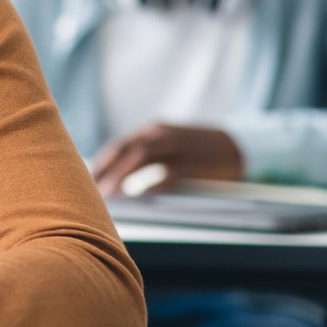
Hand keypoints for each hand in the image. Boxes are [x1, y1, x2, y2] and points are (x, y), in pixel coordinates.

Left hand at [92, 123, 244, 194]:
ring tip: (107, 195)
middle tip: (89, 189)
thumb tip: (113, 177)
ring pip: (142, 157)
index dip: (101, 162)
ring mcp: (179, 146)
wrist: (240, 145)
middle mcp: (162, 134)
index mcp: (154, 130)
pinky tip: (139, 195)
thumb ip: (146, 156)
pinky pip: (169, 172)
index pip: (119, 145)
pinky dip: (152, 183)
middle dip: (105, 169)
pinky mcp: (195, 162)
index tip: (85, 179)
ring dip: (121, 176)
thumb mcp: (170, 146)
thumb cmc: (198, 151)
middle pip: (126, 149)